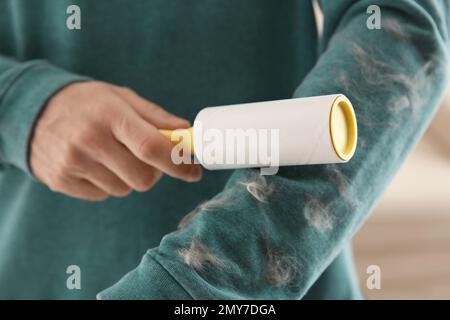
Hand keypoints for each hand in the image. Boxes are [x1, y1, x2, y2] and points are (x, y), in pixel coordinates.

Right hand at [30, 81, 201, 200]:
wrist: (34, 111)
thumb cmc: (88, 103)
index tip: (194, 172)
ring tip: (113, 155)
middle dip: (153, 172)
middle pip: (143, 179)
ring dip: (128, 177)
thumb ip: (156, 117)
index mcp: (110, 115)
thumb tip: (187, 134)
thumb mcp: (121, 97)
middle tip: (145, 157)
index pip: (151, 147)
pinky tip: (96, 164)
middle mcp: (90, 141)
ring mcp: (73, 163)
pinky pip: (103, 195)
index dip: (178, 164)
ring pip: (124, 189)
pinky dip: (108, 183)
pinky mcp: (62, 181)